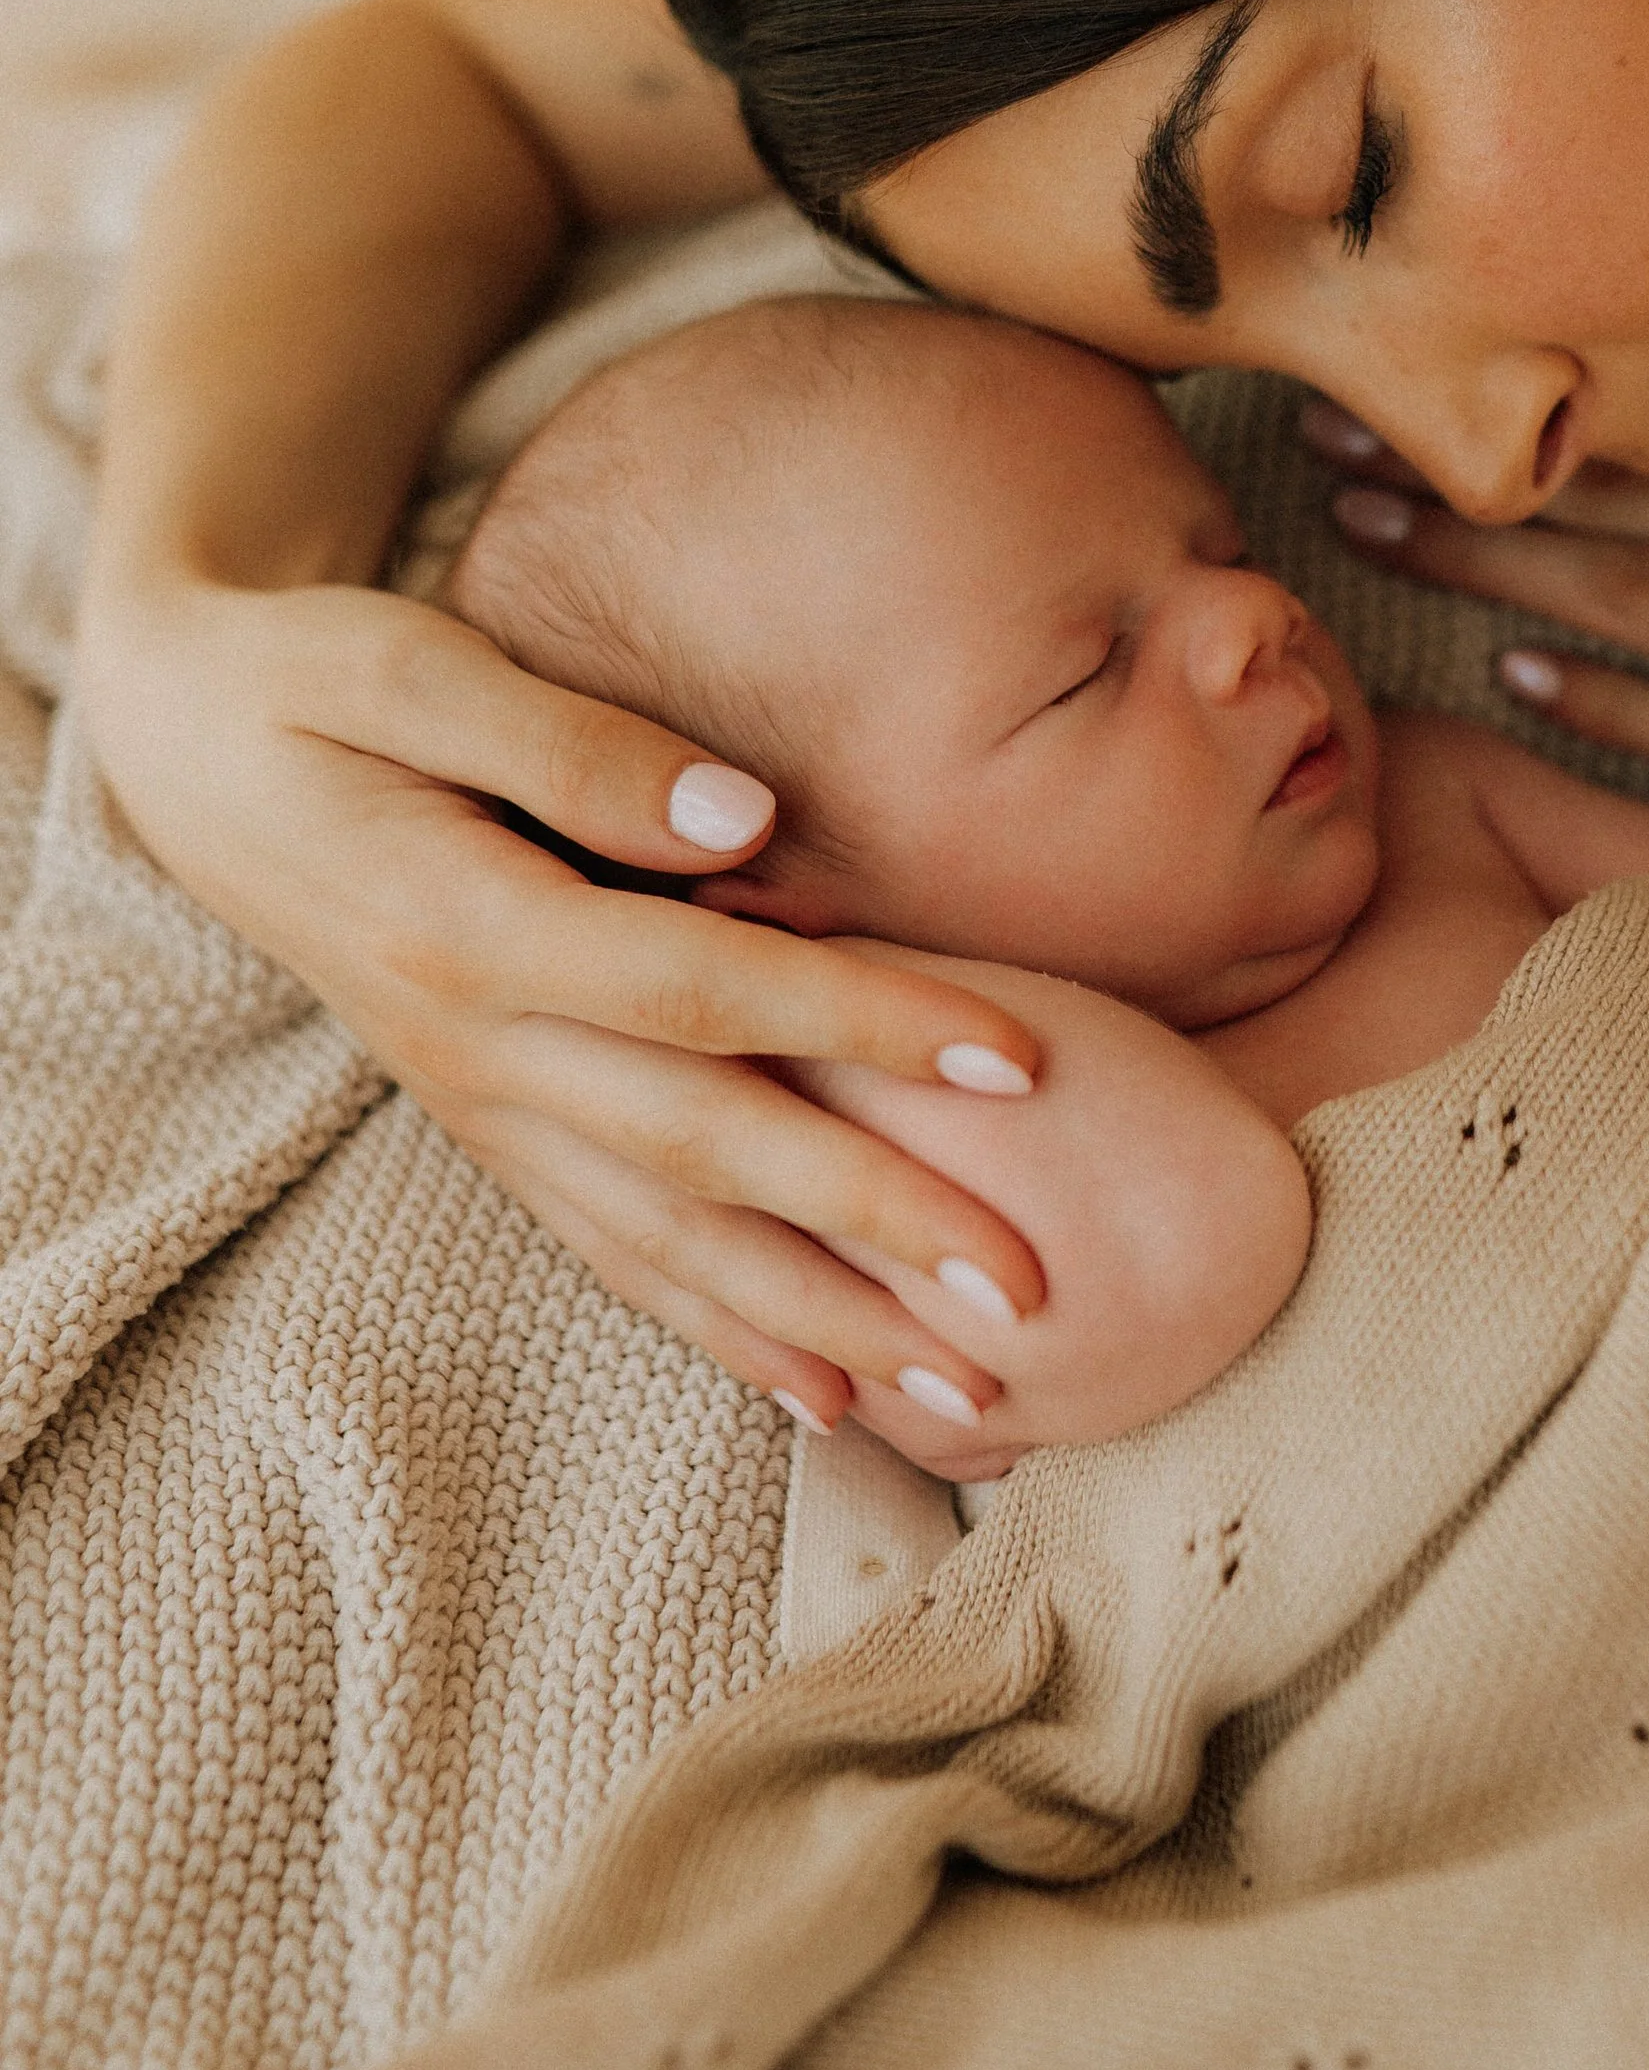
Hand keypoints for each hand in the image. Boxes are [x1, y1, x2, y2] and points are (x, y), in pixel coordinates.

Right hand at [75, 573, 1049, 1429]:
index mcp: (466, 926)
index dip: (864, 1024)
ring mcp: (480, 1104)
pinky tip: (832, 1401)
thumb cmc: (318, 683)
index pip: (703, 991)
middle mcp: (475, 1046)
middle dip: (879, 1225)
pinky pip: (613, 1254)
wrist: (192, 752)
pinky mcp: (489, 1127)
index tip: (1021, 1060)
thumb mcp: (410, 668)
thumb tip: (747, 818)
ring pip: (668, 1243)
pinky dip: (722, 1333)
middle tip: (1034, 1290)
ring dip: (825, 1325)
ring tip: (970, 1398)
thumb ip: (574, 746)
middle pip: (706, 1151)